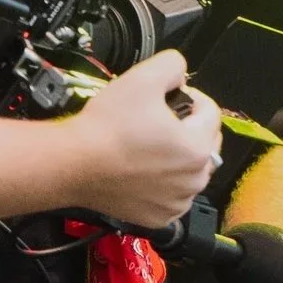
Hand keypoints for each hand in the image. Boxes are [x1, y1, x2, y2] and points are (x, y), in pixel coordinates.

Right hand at [61, 50, 223, 226]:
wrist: (73, 163)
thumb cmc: (107, 126)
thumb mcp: (143, 77)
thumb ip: (173, 64)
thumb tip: (180, 74)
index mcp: (199, 147)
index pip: (210, 111)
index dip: (188, 96)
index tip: (164, 98)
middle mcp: (194, 180)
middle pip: (204, 142)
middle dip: (187, 128)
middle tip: (154, 120)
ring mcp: (176, 202)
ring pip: (189, 170)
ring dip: (176, 156)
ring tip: (145, 145)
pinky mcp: (158, 218)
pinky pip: (171, 194)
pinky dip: (162, 183)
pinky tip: (140, 170)